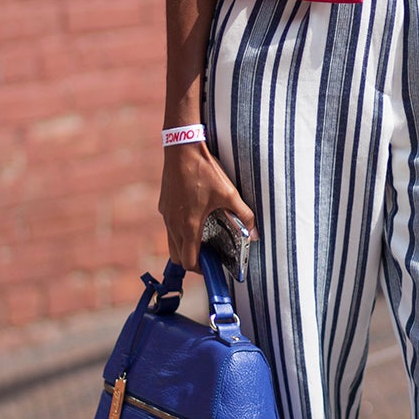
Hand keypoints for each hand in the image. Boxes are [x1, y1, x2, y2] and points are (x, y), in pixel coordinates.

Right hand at [158, 143, 257, 270]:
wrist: (181, 148)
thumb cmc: (204, 171)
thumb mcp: (229, 193)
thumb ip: (244, 215)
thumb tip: (255, 233)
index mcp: (189, 225)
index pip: (189, 261)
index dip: (201, 269)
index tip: (213, 266)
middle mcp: (173, 223)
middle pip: (178, 256)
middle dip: (192, 260)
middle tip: (209, 255)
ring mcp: (166, 214)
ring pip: (172, 241)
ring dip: (185, 246)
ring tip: (203, 238)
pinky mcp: (163, 205)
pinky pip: (169, 226)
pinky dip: (180, 230)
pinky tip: (195, 218)